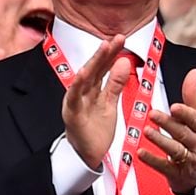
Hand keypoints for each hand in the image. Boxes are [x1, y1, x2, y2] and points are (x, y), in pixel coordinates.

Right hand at [62, 35, 129, 169]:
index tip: (121, 39)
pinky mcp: (72, 114)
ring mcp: (76, 102)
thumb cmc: (96, 129)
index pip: (103, 67)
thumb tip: (123, 61)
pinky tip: (83, 72)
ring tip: (103, 48)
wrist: (88, 155)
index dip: (111, 53)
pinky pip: (74, 98)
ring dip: (94, 63)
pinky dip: (77, 85)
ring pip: (85, 79)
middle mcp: (82, 92)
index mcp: (92, 89)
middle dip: (105, 53)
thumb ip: (115, 83)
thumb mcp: (110, 103)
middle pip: (95, 69)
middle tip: (116, 39)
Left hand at [138, 69, 195, 194]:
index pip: (195, 119)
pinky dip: (152, 160)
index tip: (174, 107)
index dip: (185, 113)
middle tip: (153, 114)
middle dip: (168, 123)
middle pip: (183, 133)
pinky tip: (140, 153)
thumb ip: (193, 95)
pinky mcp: (178, 173)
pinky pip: (164, 166)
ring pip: (175, 149)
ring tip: (147, 131)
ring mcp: (189, 160)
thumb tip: (194, 73)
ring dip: (160, 140)